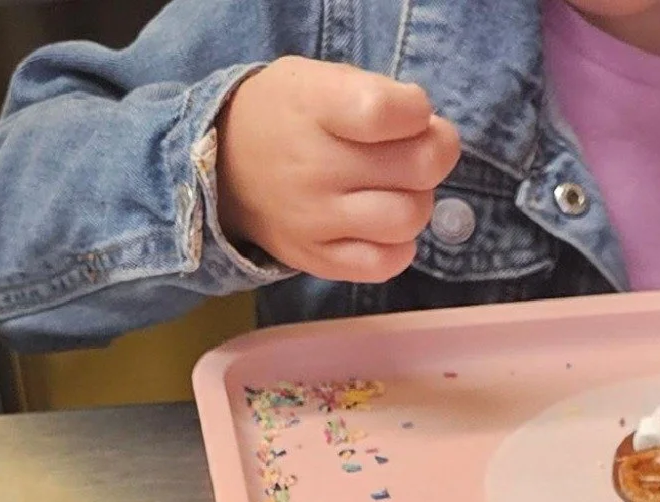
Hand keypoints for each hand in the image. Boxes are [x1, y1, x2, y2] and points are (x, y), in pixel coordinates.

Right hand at [217, 57, 460, 282]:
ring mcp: (314, 220)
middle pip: (418, 167)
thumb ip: (378, 96)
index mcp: (314, 106)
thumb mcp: (321, 78)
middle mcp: (314, 167)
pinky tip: (384, 228)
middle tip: (415, 151)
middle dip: (434, 153)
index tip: (410, 111)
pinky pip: (384, 265)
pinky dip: (399, 247)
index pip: (388, 111)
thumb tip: (430, 134)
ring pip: (408, 219)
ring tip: (398, 191)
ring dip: (419, 202)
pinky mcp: (317, 260)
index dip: (418, 110)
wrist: (225, 168)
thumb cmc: (289, 116)